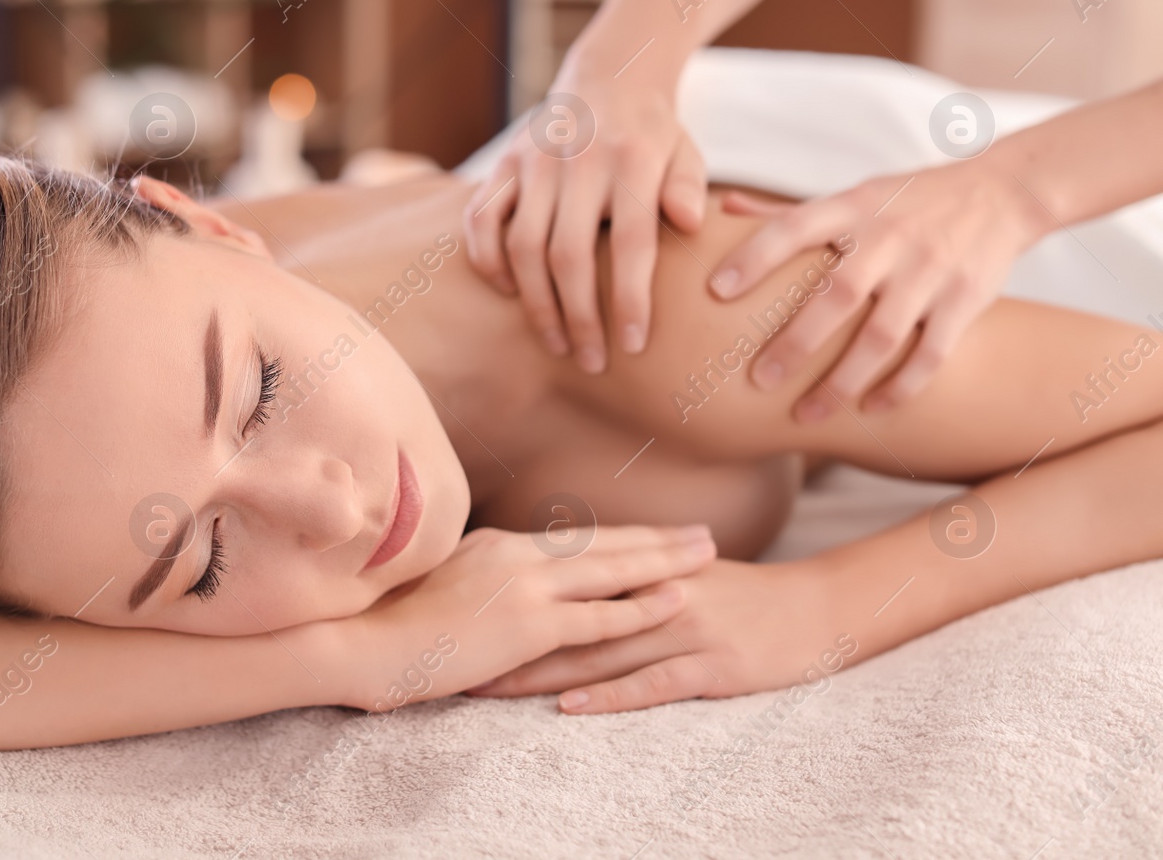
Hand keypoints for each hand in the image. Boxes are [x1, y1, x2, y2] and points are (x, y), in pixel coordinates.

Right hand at [337, 524, 715, 712]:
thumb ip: (472, 579)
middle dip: (656, 540)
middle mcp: (515, 555)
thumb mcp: (436, 585)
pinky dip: (641, 609)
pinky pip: (599, 618)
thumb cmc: (389, 625)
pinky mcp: (529, 624)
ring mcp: (524, 586)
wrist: (365, 644)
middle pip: (602, 543)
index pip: (569, 539)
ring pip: (611, 571)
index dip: (616, 537)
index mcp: (493, 543)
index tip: (651, 534)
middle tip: (702, 533)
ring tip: (706, 556)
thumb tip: (488, 587)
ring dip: (664, 563)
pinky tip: (676, 602)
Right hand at [464, 62, 706, 374]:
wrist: (607, 75)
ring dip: (536, 304)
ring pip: (522, 246)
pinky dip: (487, 260)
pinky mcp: (504, 163)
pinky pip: (481, 219)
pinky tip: (507, 293)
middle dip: (579, 317)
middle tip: (593, 362)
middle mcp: (578, 161)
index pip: (630, 242)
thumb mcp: (685, 153)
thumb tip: (690, 224)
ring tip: (557, 343)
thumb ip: (688, 188)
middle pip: (568, 255)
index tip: (632, 345)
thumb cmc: (653, 135)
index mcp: (631, 161)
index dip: (629, 299)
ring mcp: (535, 161)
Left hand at [467, 558, 853, 713]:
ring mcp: (683, 628)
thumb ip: (628, 576)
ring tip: (492, 689)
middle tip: (458, 658)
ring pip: (599, 651)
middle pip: (569, 619)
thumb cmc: (745, 596)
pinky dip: (609, 694)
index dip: (511, 601)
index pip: (565, 584)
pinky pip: (651, 682)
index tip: (460, 615)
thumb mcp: (681, 575)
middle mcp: (656, 594)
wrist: (819, 607)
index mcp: (643, 570)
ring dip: (542, 674)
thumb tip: (570, 580)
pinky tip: (571, 707)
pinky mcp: (711, 664)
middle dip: (511, 641)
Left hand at [708, 163, 1048, 418]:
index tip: (714, 290)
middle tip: (758, 381)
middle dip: (794, 343)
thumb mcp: (852, 195)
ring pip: (881, 337)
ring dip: (841, 382)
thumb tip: (720, 207)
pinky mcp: (964, 300)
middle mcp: (889, 238)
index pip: (793, 228)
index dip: (753, 257)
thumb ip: (787, 211)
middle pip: (836, 296)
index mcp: (852, 208)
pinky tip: (871, 409)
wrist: (1003, 192)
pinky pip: (929, 354)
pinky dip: (900, 387)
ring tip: (806, 415)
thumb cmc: (907, 200)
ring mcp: (929, 270)